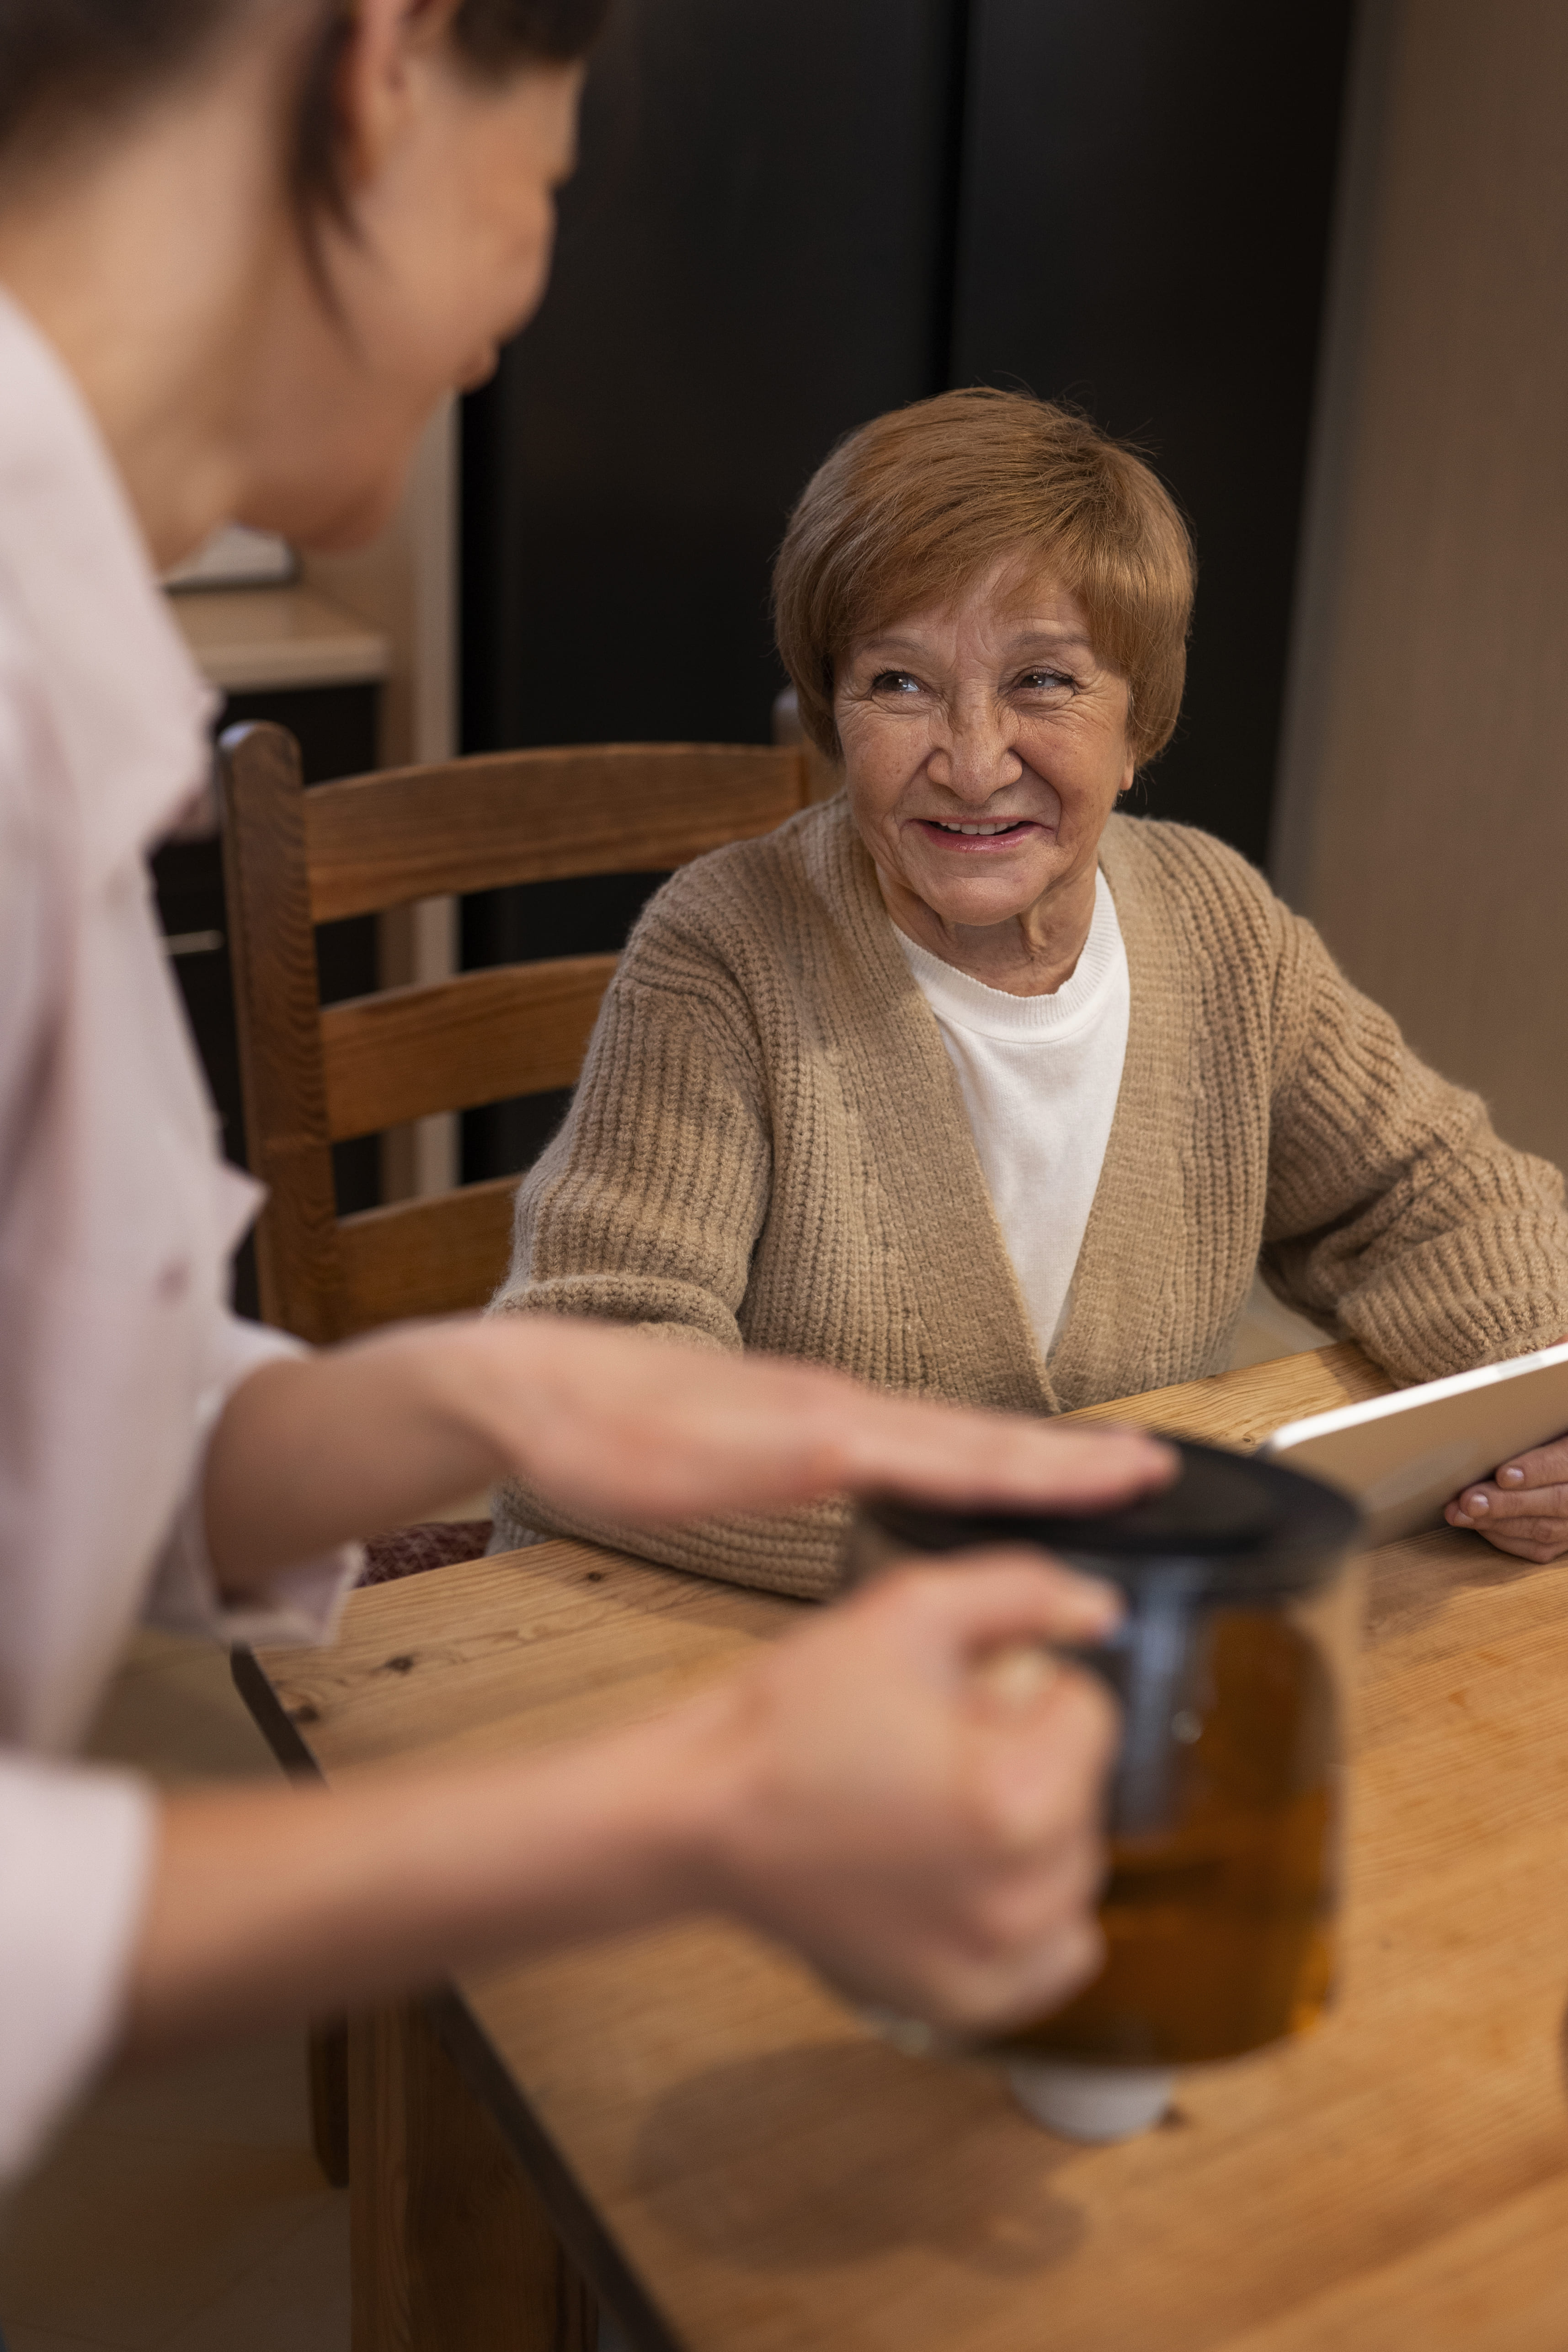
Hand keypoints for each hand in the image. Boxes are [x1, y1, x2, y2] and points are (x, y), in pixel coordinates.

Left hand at [208, 1315, 1172, 1588]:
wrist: (530, 1385)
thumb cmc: (593, 1435)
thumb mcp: (668, 1462)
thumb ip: (762, 1458)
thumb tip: (848, 1444)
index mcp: (818, 1424)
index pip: (958, 1445)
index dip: (1049, 1464)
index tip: (1136, 1468)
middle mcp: (832, 1408)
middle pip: (971, 1433)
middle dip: (1067, 1455)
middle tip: (1160, 1464)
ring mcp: (817, 1408)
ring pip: (942, 1433)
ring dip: (1026, 1453)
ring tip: (1102, 1469)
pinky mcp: (796, 1419)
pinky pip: (902, 1436)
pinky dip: (962, 1452)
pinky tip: (979, 1473)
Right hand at [684, 1551, 1120, 2033]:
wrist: (703, 1815)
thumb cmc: (793, 1719)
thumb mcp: (904, 1612)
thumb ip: (1021, 1591)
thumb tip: (1105, 1608)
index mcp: (1018, 1796)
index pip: (1090, 1711)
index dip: (1023, 1684)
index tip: (956, 1696)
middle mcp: (1021, 1896)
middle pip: (1088, 1792)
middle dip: (1030, 1756)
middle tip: (937, 1748)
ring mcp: (995, 1961)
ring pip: (1076, 1868)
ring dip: (1032, 1831)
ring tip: (938, 1808)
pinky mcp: (966, 2000)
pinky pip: (1056, 1952)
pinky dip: (1027, 1912)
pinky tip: (962, 1873)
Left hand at [1445, 1426, 1567, 1563]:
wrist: (1559, 1468)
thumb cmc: (1546, 1438)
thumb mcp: (1545, 1429)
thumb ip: (1528, 1431)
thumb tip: (1492, 1430)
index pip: (1561, 1465)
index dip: (1533, 1471)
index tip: (1502, 1475)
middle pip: (1554, 1502)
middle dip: (1507, 1503)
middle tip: (1469, 1501)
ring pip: (1543, 1529)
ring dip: (1497, 1523)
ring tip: (1461, 1515)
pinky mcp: (1565, 1541)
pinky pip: (1538, 1548)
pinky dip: (1506, 1538)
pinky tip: (1479, 1526)